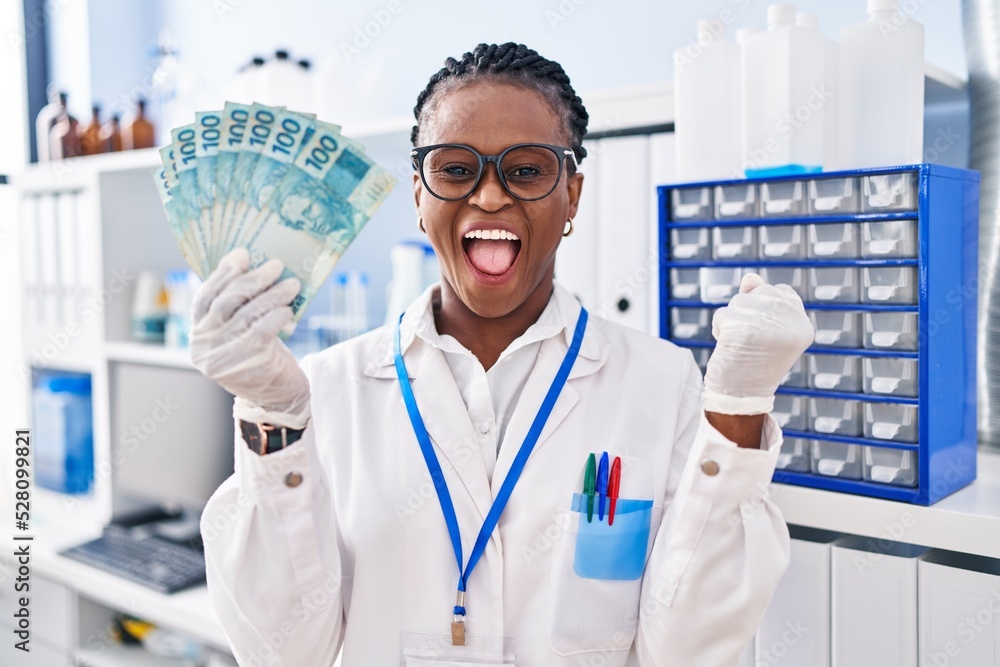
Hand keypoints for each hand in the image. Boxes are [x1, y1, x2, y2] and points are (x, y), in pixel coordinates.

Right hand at [190, 248, 310, 428]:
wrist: (278, 399)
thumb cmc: (262, 358)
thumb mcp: (242, 333)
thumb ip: (237, 308)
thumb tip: (247, 264)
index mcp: (198, 336)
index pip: (203, 299)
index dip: (222, 274)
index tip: (242, 254)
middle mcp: (205, 348)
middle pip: (225, 303)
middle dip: (251, 279)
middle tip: (275, 265)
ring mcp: (224, 357)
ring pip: (247, 315)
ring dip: (272, 294)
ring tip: (292, 284)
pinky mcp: (249, 363)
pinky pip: (262, 330)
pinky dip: (277, 315)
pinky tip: (288, 309)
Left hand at [703, 273, 813, 415]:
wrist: (742, 397)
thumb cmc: (753, 362)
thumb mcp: (767, 329)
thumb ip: (763, 299)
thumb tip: (751, 277)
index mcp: (803, 325)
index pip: (781, 292)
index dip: (764, 307)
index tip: (762, 333)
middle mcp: (791, 323)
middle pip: (758, 291)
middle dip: (746, 312)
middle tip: (751, 341)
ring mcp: (769, 325)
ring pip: (738, 301)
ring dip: (731, 321)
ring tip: (741, 345)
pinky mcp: (744, 330)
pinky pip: (722, 315)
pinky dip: (719, 330)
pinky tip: (729, 348)